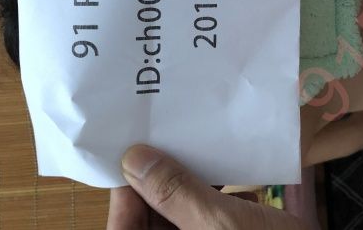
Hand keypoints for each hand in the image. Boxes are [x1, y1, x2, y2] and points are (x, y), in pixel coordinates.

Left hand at [107, 145, 308, 229]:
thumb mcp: (218, 222)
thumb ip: (174, 192)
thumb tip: (134, 158)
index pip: (124, 226)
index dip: (125, 190)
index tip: (135, 150)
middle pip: (152, 220)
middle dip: (161, 183)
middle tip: (170, 141)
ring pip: (182, 219)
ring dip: (192, 188)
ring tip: (203, 154)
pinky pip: (211, 223)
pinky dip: (220, 204)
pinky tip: (238, 188)